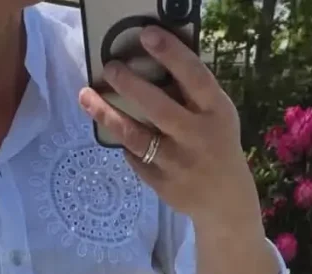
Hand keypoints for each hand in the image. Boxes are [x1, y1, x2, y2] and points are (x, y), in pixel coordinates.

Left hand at [79, 26, 262, 233]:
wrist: (225, 200)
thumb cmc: (218, 145)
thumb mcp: (217, 115)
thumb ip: (193, 94)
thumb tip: (154, 65)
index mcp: (215, 112)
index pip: (194, 77)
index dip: (171, 54)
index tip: (147, 35)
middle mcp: (196, 136)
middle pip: (157, 106)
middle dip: (130, 84)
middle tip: (110, 68)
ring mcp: (176, 163)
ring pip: (135, 136)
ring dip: (108, 115)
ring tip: (86, 97)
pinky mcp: (161, 183)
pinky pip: (134, 158)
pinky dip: (124, 143)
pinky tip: (115, 129)